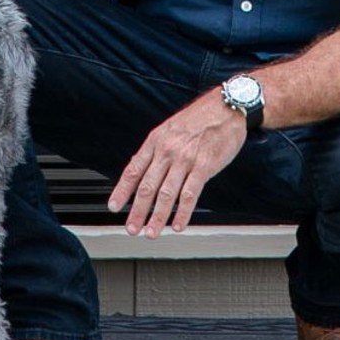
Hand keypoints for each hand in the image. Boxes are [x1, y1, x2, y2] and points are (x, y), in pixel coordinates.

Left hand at [107, 91, 246, 237]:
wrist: (226, 107)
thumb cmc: (199, 118)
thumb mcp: (169, 128)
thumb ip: (155, 149)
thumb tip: (139, 167)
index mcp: (155, 141)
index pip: (133, 170)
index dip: (121, 191)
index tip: (113, 207)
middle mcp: (167, 151)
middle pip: (147, 187)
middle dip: (137, 211)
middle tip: (131, 228)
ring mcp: (185, 159)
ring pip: (166, 194)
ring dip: (157, 217)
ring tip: (151, 232)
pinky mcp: (204, 166)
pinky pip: (190, 194)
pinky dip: (183, 213)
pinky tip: (178, 225)